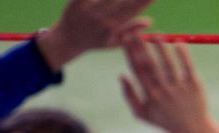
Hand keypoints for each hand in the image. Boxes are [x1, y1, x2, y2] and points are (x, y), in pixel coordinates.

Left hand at [37, 0, 154, 70]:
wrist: (68, 39)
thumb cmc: (95, 40)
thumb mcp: (114, 41)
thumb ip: (132, 30)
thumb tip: (150, 21)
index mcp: (111, 28)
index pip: (132, 11)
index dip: (144, 2)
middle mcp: (100, 18)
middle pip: (122, 1)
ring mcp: (88, 8)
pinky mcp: (77, 1)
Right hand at [119, 33, 218, 132]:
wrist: (192, 130)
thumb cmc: (164, 120)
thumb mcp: (142, 113)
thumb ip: (130, 96)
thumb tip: (121, 74)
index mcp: (150, 96)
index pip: (137, 69)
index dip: (130, 53)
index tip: (125, 39)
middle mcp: (163, 91)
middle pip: (150, 64)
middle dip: (142, 46)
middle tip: (137, 32)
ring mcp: (179, 88)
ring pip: (168, 63)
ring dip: (161, 47)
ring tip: (157, 35)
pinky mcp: (194, 85)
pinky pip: (187, 66)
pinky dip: (183, 53)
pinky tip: (177, 42)